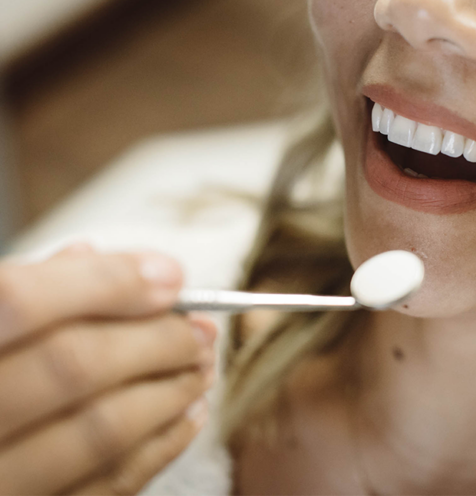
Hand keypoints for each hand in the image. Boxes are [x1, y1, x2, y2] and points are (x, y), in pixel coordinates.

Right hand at [0, 245, 216, 494]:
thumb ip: (26, 288)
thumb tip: (94, 254)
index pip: (21, 302)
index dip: (106, 282)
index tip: (172, 275)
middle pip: (74, 365)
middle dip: (157, 340)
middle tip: (201, 329)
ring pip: (100, 430)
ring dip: (170, 391)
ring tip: (202, 365)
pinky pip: (108, 485)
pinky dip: (161, 444)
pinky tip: (187, 413)